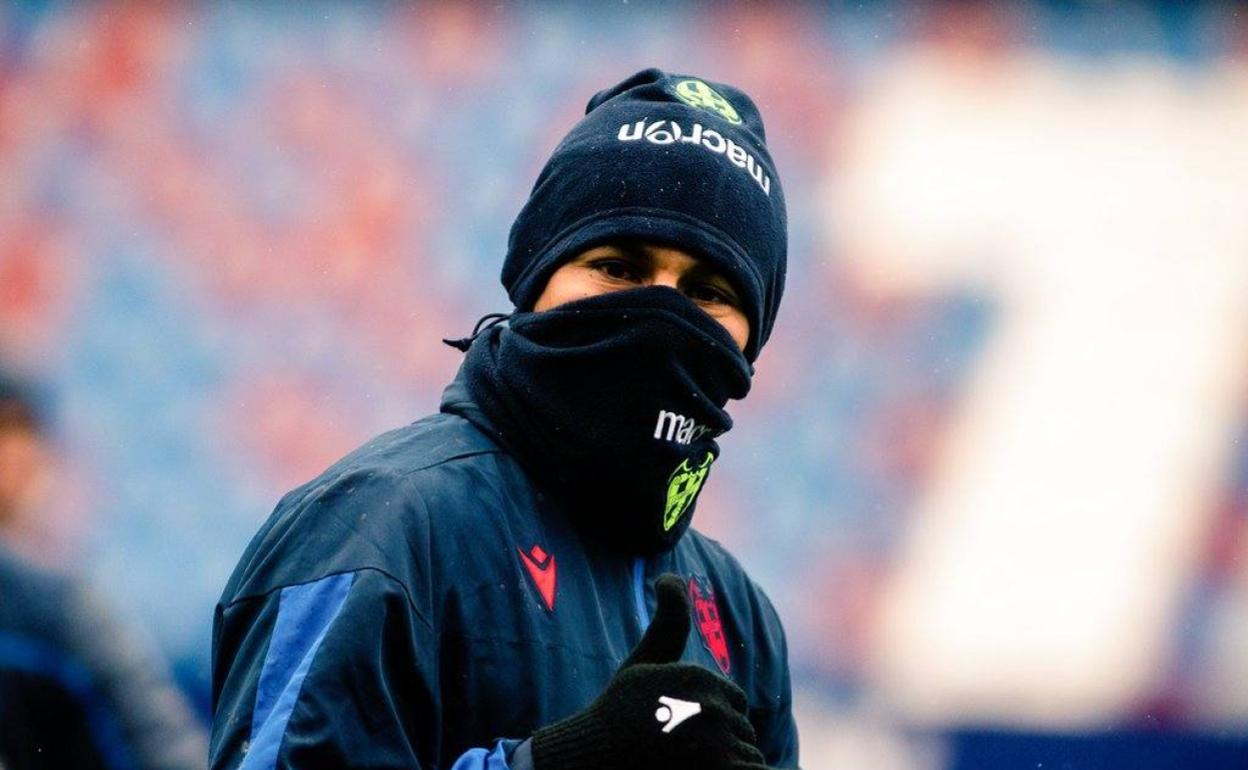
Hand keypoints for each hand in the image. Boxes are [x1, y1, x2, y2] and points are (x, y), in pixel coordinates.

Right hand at [532, 573, 770, 769]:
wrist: (590, 761)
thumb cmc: (617, 713)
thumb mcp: (644, 662)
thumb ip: (668, 620)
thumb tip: (671, 574)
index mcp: (698, 677)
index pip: (734, 702)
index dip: (710, 718)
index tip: (675, 726)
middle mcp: (710, 708)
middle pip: (741, 732)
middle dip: (718, 743)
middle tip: (675, 749)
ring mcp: (715, 748)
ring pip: (746, 758)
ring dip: (724, 765)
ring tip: (683, 763)